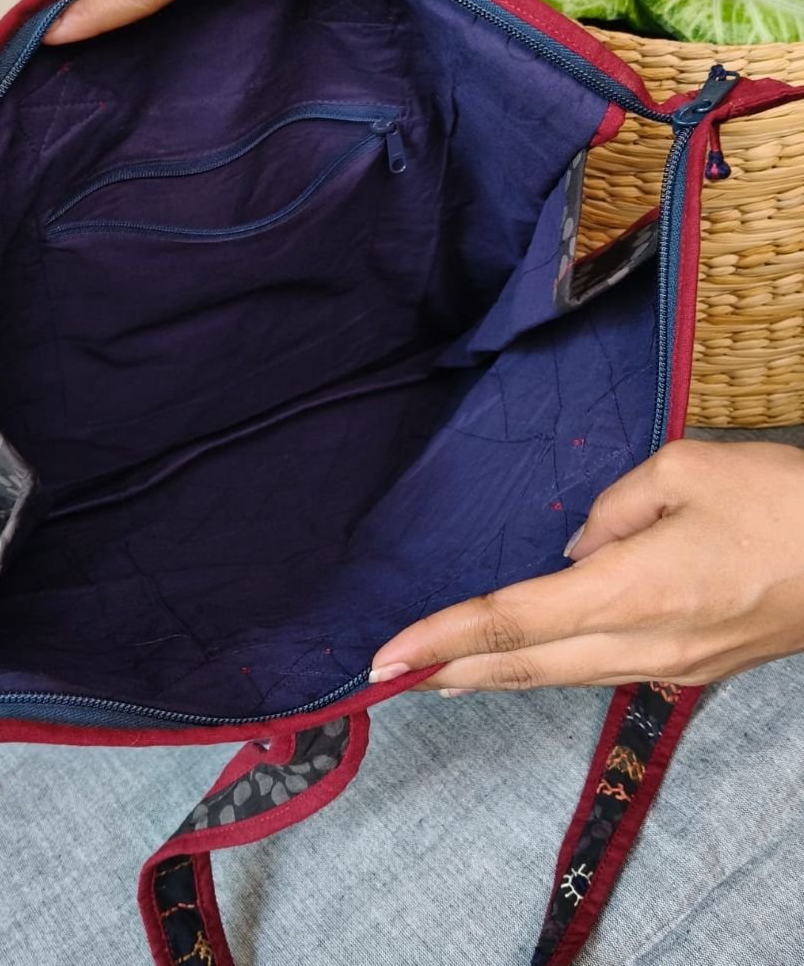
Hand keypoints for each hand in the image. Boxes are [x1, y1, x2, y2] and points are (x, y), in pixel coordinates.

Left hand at [370, 440, 803, 693]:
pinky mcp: (691, 669)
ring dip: (492, 676)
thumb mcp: (687, 468)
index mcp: (635, 590)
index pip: (515, 620)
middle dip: (450, 672)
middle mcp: (644, 645)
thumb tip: (581, 551)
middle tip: (386, 680)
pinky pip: (598, 671)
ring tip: (437, 671)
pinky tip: (523, 661)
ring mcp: (670, 668)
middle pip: (525, 667)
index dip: (444, 638)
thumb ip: (613, 509)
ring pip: (559, 677)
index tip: (387, 658)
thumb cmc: (782, 501)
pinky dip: (543, 670)